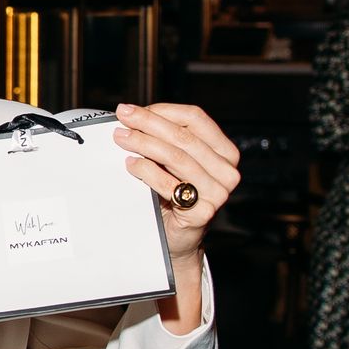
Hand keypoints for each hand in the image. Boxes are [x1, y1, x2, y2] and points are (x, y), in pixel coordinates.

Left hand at [113, 101, 240, 265]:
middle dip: (148, 124)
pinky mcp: (202, 213)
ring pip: (176, 158)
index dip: (163, 111)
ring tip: (122, 139)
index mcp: (225, 151)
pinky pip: (170, 185)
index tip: (132, 110)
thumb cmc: (174, 194)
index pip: (195, 119)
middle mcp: (227, 171)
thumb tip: (134, 115)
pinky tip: (131, 164)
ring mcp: (218, 193)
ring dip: (144, 144)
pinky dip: (147, 171)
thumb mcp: (174, 161)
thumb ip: (165, 139)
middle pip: (184, 137)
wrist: (178, 238)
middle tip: (122, 118)